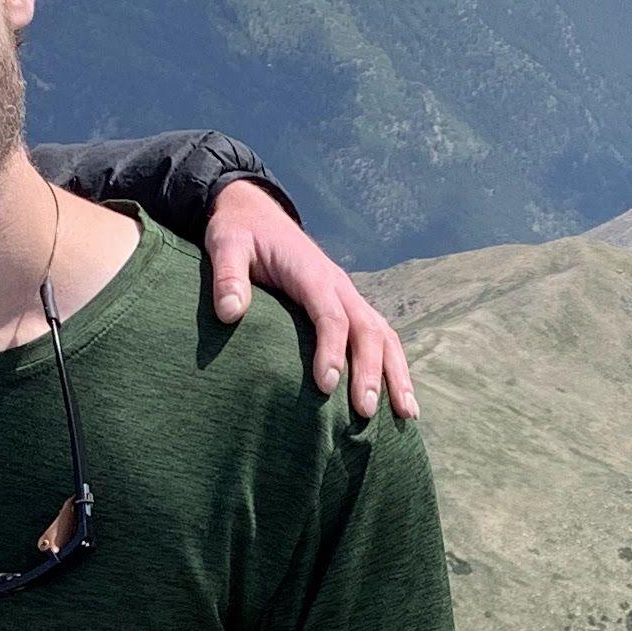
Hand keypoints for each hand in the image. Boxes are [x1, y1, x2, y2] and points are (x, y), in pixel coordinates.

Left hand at [204, 182, 417, 425]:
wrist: (256, 214)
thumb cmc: (239, 233)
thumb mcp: (225, 245)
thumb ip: (227, 276)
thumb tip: (229, 312)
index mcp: (311, 273)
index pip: (331, 315)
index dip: (332, 351)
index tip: (326, 387)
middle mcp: (339, 285)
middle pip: (367, 330)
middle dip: (371, 372)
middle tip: (364, 412)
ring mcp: (348, 297)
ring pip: (384, 336)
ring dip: (396, 374)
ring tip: (406, 415)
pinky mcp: (348, 307)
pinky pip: (380, 338)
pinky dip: (394, 368)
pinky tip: (400, 401)